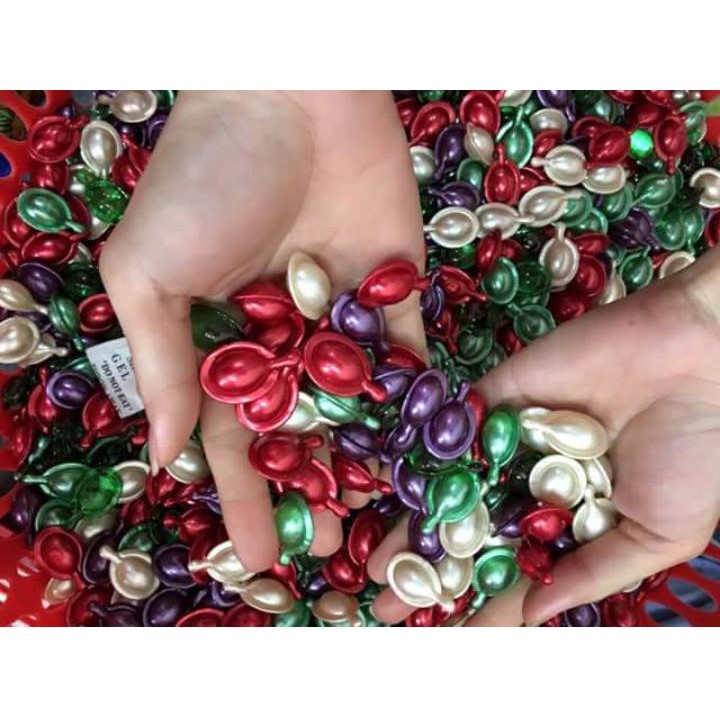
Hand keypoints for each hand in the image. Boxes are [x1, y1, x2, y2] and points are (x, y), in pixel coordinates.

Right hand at [100, 91, 425, 570]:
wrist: (286, 93)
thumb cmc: (201, 178)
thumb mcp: (148, 273)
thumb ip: (162, 364)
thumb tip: (165, 455)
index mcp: (223, 344)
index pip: (235, 440)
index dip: (244, 498)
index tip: (258, 553)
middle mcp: (285, 341)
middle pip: (303, 436)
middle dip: (313, 492)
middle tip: (332, 550)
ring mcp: (344, 320)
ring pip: (359, 411)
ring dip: (368, 464)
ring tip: (385, 520)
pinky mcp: (396, 293)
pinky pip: (408, 361)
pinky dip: (420, 406)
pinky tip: (430, 457)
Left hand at [368, 249, 719, 625]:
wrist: (703, 358)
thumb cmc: (699, 451)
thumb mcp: (658, 533)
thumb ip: (594, 570)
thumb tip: (536, 613)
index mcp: (575, 513)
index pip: (518, 566)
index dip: (484, 602)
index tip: (447, 634)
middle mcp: (536, 477)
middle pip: (474, 530)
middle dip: (434, 568)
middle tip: (389, 603)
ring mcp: (514, 436)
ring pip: (454, 487)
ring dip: (415, 524)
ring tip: (375, 564)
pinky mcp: (499, 394)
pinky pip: (452, 431)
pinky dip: (422, 458)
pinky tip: (390, 493)